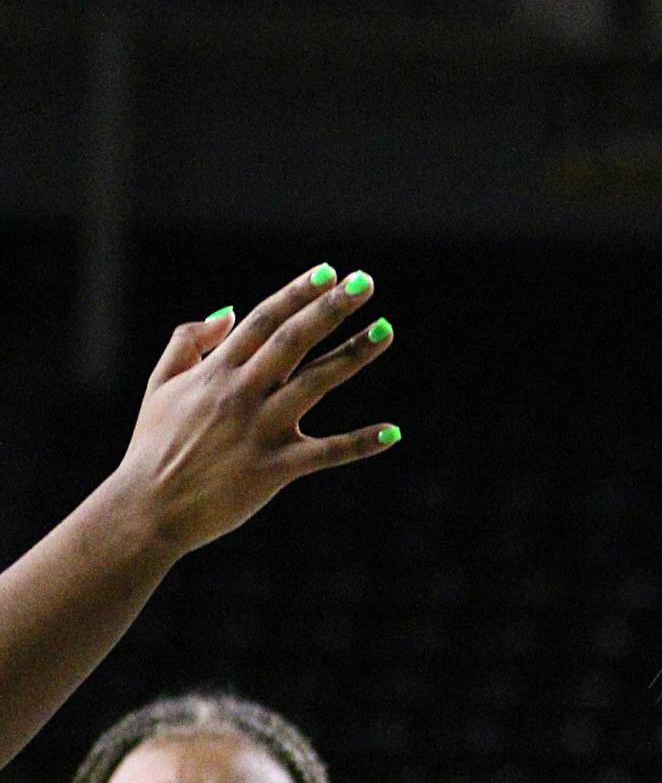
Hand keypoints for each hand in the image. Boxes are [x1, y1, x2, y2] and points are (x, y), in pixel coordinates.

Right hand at [113, 266, 398, 560]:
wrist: (146, 511)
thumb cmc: (153, 444)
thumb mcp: (159, 385)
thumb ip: (187, 341)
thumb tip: (229, 311)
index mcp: (217, 372)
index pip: (264, 320)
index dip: (297, 293)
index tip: (329, 271)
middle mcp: (242, 394)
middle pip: (293, 341)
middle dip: (330, 309)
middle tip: (364, 282)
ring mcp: (260, 430)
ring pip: (316, 384)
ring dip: (354, 355)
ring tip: (386, 329)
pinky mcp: (274, 469)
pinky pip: (325, 453)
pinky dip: (360, 443)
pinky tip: (392, 432)